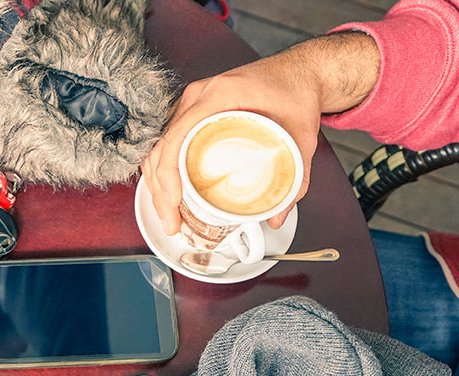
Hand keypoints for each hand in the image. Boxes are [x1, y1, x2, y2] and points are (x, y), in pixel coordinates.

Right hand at [142, 32, 378, 235]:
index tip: (173, 200)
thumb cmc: (296, 93)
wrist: (300, 73)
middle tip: (172, 221)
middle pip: (162, 146)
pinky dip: (164, 170)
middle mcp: (198, 97)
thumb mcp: (301, 137)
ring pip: (160, 147)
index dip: (168, 172)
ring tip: (169, 213)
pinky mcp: (194, 113)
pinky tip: (169, 191)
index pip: (177, 135)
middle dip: (160, 189)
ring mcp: (192, 104)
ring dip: (158, 182)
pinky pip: (169, 142)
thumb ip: (295, 178)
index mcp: (218, 95)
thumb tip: (277, 217)